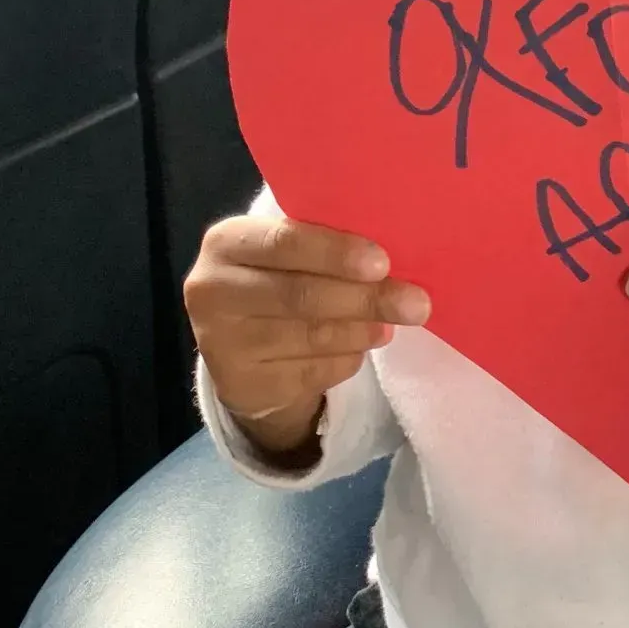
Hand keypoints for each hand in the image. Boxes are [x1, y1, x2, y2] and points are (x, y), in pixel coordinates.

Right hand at [184, 213, 430, 462]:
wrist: (240, 343)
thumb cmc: (279, 275)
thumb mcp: (288, 250)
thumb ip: (325, 243)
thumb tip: (392, 260)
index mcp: (226, 241)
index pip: (284, 241)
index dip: (335, 252)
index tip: (382, 262)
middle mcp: (211, 290)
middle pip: (300, 295)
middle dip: (364, 298)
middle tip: (416, 303)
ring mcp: (221, 343)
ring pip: (310, 336)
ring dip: (362, 330)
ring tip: (391, 324)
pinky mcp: (242, 386)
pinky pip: (311, 373)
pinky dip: (346, 359)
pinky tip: (362, 346)